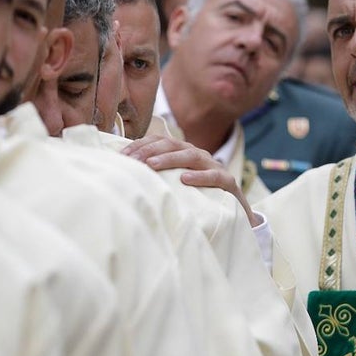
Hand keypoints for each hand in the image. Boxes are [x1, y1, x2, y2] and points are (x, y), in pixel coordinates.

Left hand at [122, 135, 261, 226]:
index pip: (159, 141)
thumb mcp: (175, 187)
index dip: (140, 145)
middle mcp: (198, 155)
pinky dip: (201, 176)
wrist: (235, 214)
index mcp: (183, 153)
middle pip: (172, 145)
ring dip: (170, 159)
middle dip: (150, 150)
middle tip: (132, 161)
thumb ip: (156, 178)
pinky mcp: (229, 183)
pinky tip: (185, 180)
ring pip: (191, 156)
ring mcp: (214, 166)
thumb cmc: (197, 199)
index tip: (121, 156)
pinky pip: (216, 176)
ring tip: (151, 165)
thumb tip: (123, 176)